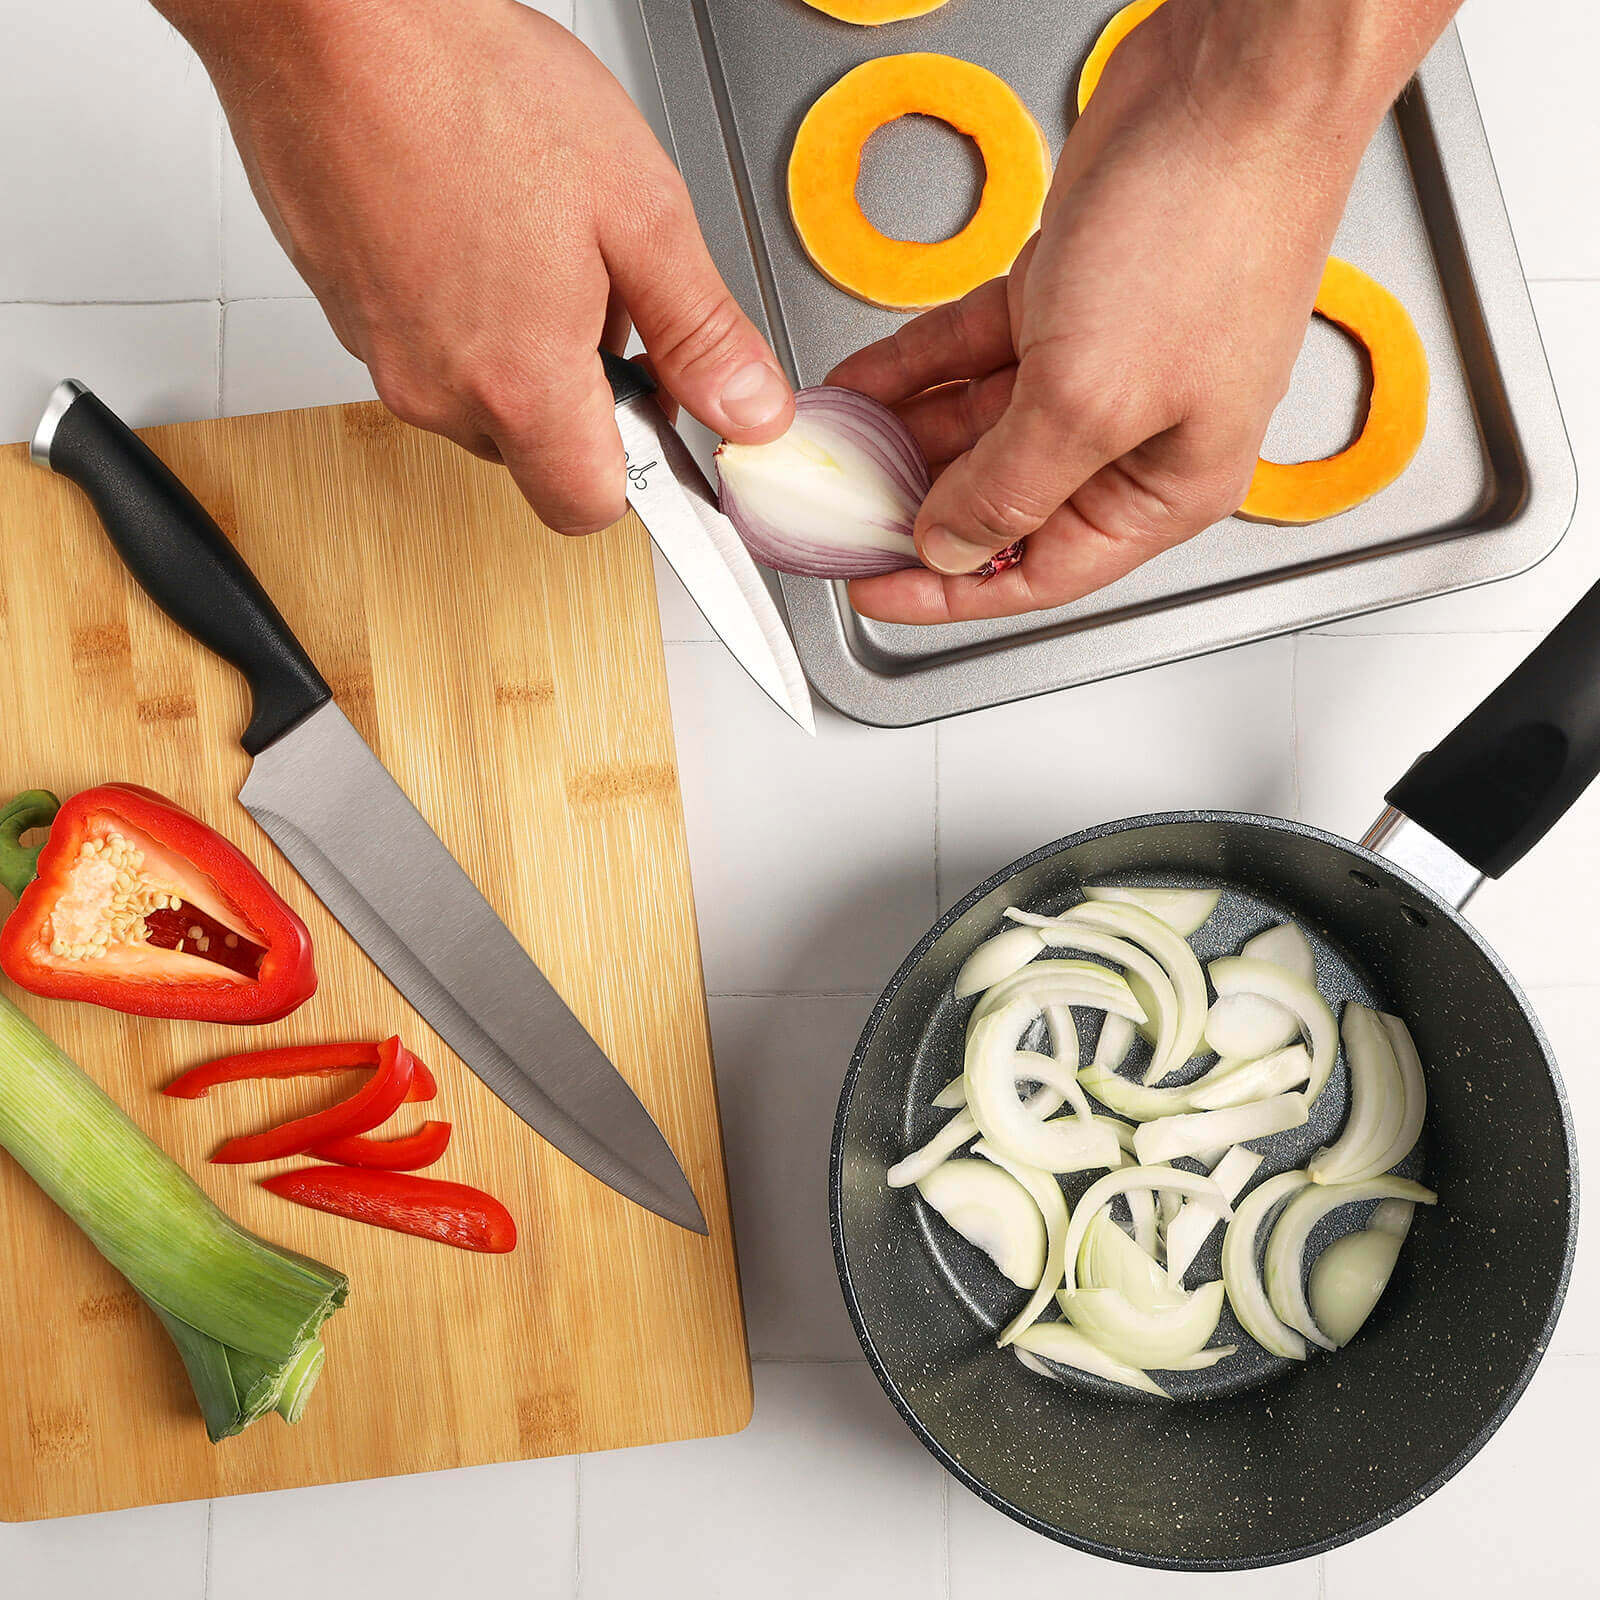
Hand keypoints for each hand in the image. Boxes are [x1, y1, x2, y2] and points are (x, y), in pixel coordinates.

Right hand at [164, 0, 792, 533]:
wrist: (325, 17)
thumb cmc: (466, 87)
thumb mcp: (638, 210)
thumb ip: (701, 332)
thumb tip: (750, 411)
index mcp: (518, 384)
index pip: (589, 507)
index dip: (640, 472)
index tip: (668, 420)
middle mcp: (436, 390)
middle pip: (536, 454)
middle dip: (585, 397)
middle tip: (604, 290)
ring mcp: (380, 354)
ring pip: (481, 399)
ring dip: (524, 351)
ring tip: (534, 238)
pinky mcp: (345, 311)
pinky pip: (428, 348)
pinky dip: (466, 313)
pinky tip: (478, 222)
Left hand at [830, 0, 1456, 623]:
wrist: (1235, 80)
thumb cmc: (1211, 230)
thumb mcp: (1090, 401)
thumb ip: (1010, 488)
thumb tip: (951, 543)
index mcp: (1165, 486)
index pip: (1040, 572)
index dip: (949, 589)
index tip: (874, 590)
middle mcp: (1132, 434)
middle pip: (1000, 501)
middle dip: (914, 506)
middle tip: (839, 512)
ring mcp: (1097, 363)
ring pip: (976, 427)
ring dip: (902, 436)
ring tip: (834, 447)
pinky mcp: (1064, 298)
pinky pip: (970, 354)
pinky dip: (915, 368)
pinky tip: (862, 385)